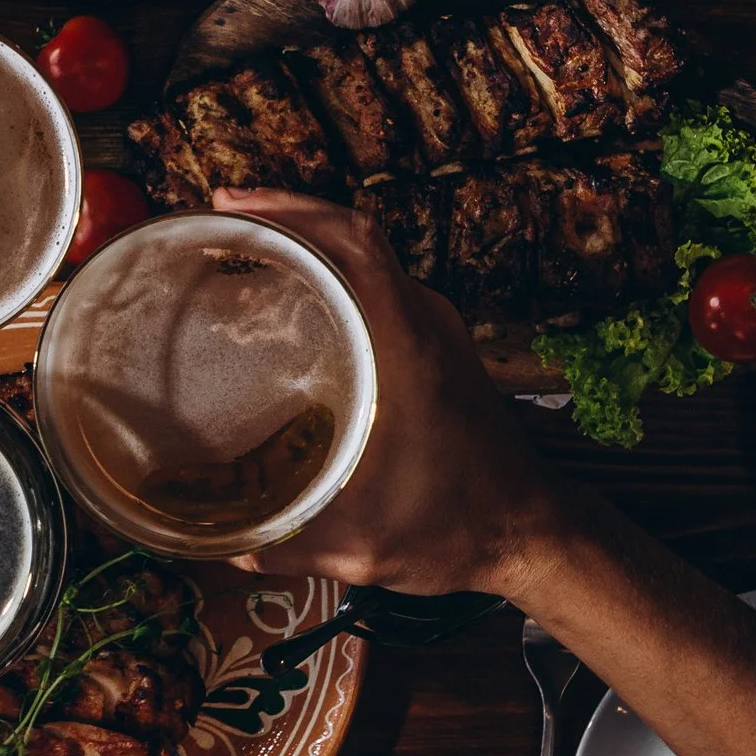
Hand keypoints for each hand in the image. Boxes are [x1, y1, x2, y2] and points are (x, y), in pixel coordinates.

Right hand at [211, 188, 562, 595]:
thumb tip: (229, 551)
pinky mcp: (440, 346)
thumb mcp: (367, 549)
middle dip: (288, 215)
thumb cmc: (458, 530)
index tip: (234, 204)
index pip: (356, 243)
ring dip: (314, 239)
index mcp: (412, 348)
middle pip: (357, 235)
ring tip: (248, 247)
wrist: (532, 532)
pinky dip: (337, 271)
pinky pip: (382, 283)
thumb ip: (295, 550)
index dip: (293, 210)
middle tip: (222, 220)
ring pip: (371, 256)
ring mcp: (438, 330)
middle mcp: (428, 324)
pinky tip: (296, 296)